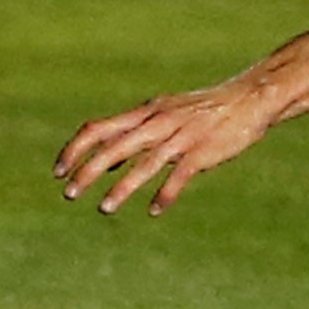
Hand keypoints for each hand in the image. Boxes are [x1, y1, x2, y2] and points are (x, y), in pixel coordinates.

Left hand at [56, 81, 277, 217]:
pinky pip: (179, 175)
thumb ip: (134, 135)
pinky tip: (154, 210)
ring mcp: (181, 136)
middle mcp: (159, 121)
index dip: (75, 149)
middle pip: (115, 146)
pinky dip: (165, 193)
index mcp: (146, 112)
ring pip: (144, 163)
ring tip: (104, 208)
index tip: (57, 172)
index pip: (99, 128)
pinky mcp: (202, 150)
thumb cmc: (203, 110)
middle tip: (69, 193)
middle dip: (88, 170)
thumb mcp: (163, 114)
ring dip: (122, 187)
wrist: (250, 98)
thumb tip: (103, 163)